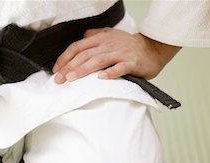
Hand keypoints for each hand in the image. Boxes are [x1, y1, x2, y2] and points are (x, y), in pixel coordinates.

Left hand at [52, 28, 180, 83]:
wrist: (153, 48)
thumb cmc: (128, 45)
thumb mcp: (110, 36)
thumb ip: (95, 36)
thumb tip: (82, 38)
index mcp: (100, 39)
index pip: (78, 47)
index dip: (65, 58)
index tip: (56, 70)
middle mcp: (108, 45)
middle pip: (85, 55)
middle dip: (69, 67)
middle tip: (59, 79)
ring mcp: (120, 53)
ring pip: (98, 60)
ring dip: (84, 69)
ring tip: (72, 78)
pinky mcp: (132, 62)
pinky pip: (120, 67)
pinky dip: (111, 72)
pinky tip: (101, 78)